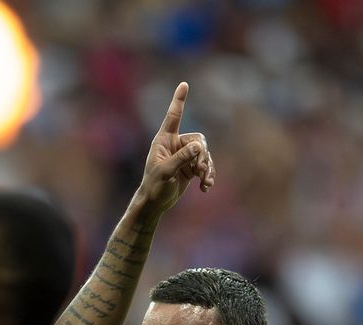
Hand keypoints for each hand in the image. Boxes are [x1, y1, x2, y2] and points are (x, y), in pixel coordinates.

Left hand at [137, 82, 215, 217]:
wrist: (155, 203)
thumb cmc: (154, 186)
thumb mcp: (166, 172)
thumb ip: (181, 158)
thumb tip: (198, 146)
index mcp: (164, 141)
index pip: (173, 117)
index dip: (179, 101)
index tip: (184, 84)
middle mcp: (175, 145)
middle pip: (199, 140)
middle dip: (203, 155)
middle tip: (201, 170)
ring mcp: (184, 156)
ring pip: (205, 153)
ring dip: (207, 168)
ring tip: (205, 182)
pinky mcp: (190, 167)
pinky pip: (206, 165)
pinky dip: (207, 175)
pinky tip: (205, 187)